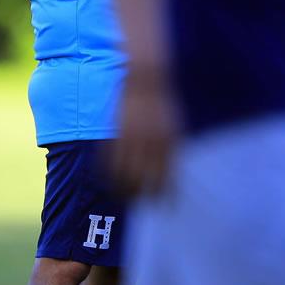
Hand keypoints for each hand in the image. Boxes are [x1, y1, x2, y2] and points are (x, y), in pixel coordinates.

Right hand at [111, 63, 177, 195]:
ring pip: (125, 172)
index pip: (167, 175)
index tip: (165, 207)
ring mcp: (131, 136)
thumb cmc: (162, 104)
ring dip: (125, 188)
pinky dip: (110, 173)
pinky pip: (110, 159)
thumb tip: (173, 171)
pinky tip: (112, 181)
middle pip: (145, 178)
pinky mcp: (115, 131)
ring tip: (126, 198)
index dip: (165, 193)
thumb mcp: (174, 125)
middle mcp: (150, 141)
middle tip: (143, 204)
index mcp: (168, 140)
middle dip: (144, 194)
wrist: (146, 77)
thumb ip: (172, 147)